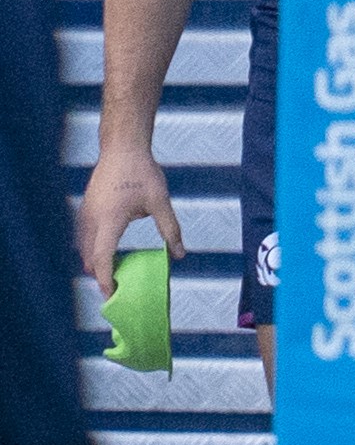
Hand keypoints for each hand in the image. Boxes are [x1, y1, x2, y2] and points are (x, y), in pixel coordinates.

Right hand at [77, 152, 179, 299]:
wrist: (122, 149)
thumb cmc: (142, 173)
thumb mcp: (160, 202)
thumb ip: (170, 229)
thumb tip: (179, 254)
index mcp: (109, 220)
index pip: (102, 257)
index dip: (105, 278)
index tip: (110, 294)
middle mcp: (92, 220)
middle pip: (90, 257)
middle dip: (100, 276)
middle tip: (114, 291)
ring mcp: (85, 214)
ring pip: (84, 247)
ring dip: (94, 263)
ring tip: (110, 276)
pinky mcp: (86, 209)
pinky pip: (84, 236)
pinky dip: (91, 249)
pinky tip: (104, 254)